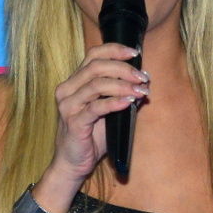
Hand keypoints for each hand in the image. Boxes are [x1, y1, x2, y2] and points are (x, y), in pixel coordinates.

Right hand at [50, 43, 149, 181]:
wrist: (74, 163)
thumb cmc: (92, 134)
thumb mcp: (109, 110)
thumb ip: (123, 93)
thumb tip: (144, 81)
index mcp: (75, 82)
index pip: (93, 55)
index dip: (115, 50)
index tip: (135, 52)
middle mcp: (68, 90)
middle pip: (96, 66)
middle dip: (124, 68)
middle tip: (143, 76)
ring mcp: (69, 106)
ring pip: (97, 84)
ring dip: (123, 85)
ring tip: (141, 90)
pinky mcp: (74, 123)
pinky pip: (96, 107)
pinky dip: (115, 102)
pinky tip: (130, 101)